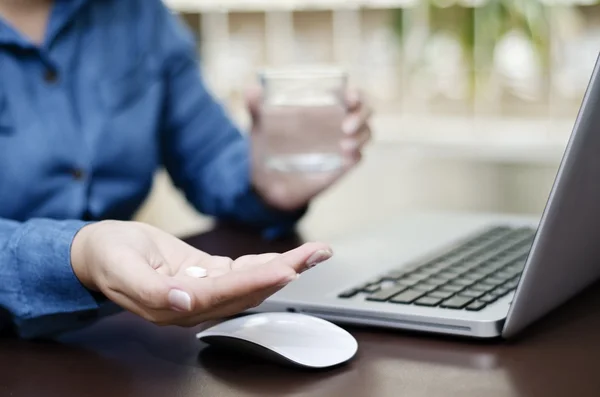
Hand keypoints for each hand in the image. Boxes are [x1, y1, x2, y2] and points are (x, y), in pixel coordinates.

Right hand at [71, 221, 331, 326]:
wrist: (98, 252)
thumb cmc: (107, 257)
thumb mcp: (122, 270)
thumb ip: (152, 291)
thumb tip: (184, 302)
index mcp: (176, 306)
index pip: (225, 295)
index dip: (257, 282)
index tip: (288, 269)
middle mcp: (196, 303)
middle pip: (248, 290)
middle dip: (285, 271)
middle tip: (317, 254)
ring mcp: (203, 290)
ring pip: (250, 280)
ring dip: (284, 265)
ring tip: (315, 252)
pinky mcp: (206, 275)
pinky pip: (240, 271)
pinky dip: (264, 262)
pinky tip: (288, 257)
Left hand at [247, 88, 372, 211]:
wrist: (267, 182)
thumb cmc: (268, 147)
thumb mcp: (260, 125)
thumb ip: (256, 106)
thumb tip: (252, 88)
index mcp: (322, 108)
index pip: (348, 94)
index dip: (355, 93)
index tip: (350, 97)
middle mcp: (336, 123)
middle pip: (365, 111)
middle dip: (362, 115)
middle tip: (345, 127)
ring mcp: (341, 144)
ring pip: (366, 133)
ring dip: (361, 136)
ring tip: (344, 146)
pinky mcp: (341, 165)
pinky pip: (358, 158)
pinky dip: (356, 155)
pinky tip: (344, 158)